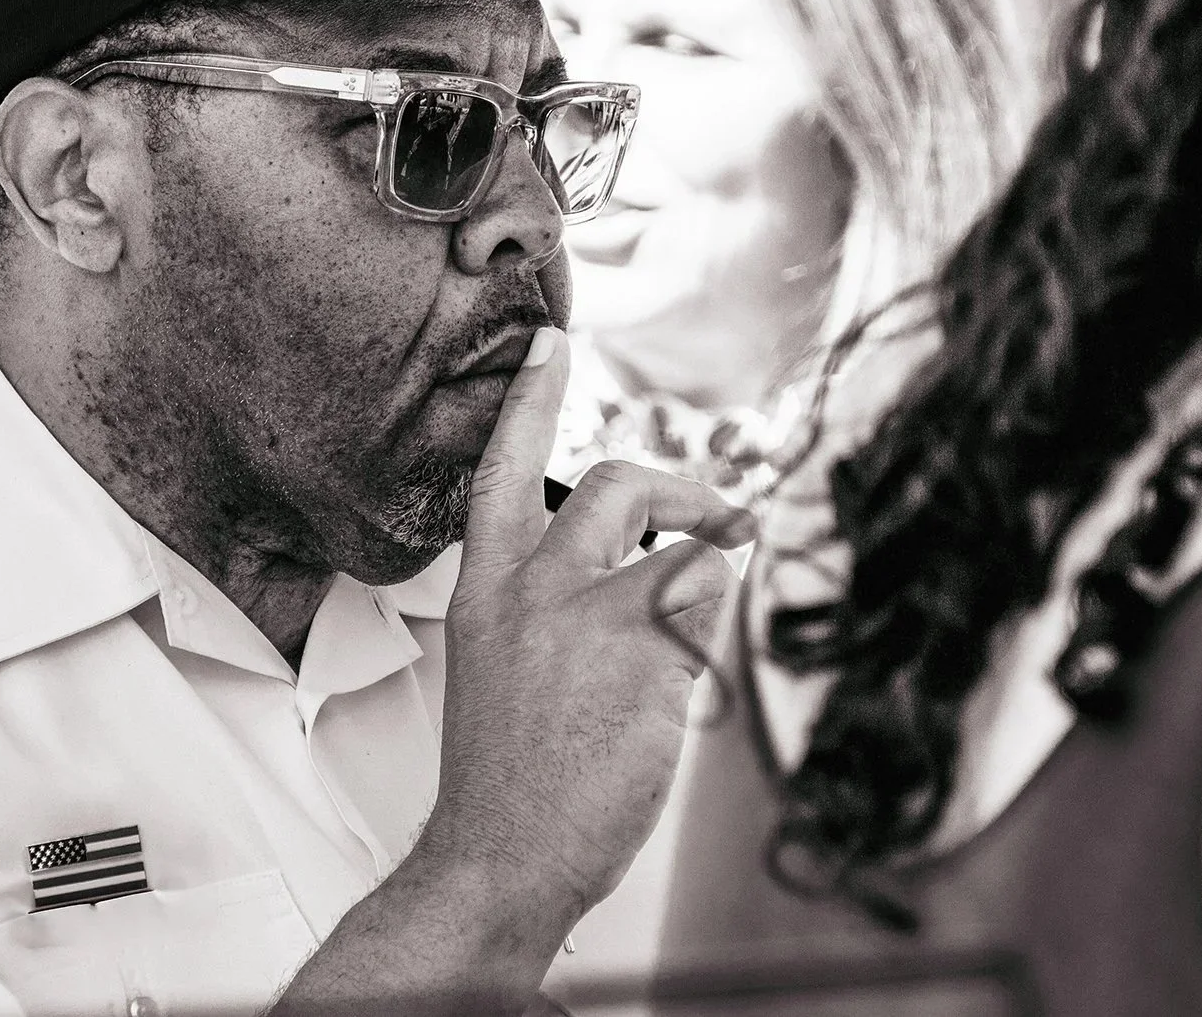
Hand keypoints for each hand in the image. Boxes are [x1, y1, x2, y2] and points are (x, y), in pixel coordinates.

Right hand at [424, 328, 752, 917]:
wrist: (500, 855)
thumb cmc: (506, 777)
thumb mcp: (502, 666)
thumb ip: (548, 607)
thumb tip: (628, 574)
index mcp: (488, 587)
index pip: (503, 467)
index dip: (533, 399)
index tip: (550, 344)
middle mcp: (534, 587)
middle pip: (621, 485)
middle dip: (684, 492)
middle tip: (713, 521)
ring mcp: (588, 615)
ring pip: (688, 551)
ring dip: (708, 589)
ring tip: (694, 642)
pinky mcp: (645, 652)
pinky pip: (710, 617)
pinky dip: (710, 651)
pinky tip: (676, 699)